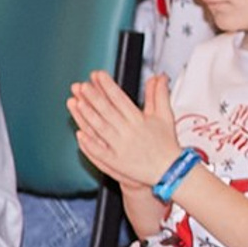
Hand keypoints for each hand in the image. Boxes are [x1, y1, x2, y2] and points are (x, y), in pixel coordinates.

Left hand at [68, 66, 180, 189]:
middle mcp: (129, 132)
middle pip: (108, 111)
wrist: (170, 171)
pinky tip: (79, 135)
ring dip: (88, 116)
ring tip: (77, 103)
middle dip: (93, 97)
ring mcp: (121, 148)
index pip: (120, 99)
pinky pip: (100, 153)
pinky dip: (89, 144)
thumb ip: (159, 94)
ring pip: (101, 129)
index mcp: (139, 120)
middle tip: (82, 86)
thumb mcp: (165, 116)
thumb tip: (159, 77)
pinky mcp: (117, 162)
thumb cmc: (166, 144)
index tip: (97, 76)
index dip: (107, 85)